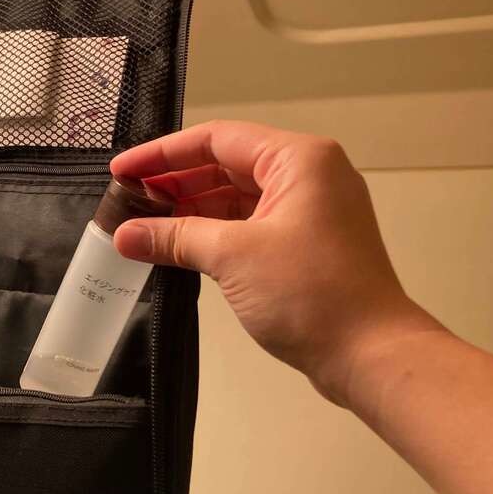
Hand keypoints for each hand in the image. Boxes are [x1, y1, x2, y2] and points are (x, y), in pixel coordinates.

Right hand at [110, 120, 440, 406]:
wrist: (371, 354)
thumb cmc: (312, 293)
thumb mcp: (232, 256)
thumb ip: (174, 237)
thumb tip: (124, 234)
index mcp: (299, 160)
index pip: (216, 139)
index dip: (163, 154)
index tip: (121, 171)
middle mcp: (306, 176)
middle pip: (224, 164)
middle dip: (173, 182)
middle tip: (125, 201)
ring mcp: (307, 211)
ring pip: (233, 197)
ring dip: (188, 210)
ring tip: (141, 225)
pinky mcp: (303, 244)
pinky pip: (246, 224)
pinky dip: (210, 232)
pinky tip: (174, 246)